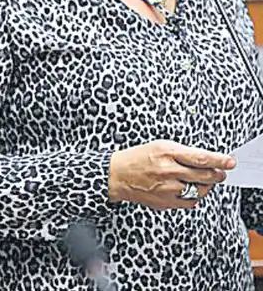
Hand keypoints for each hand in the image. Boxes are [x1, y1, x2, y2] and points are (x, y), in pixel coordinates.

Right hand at [108, 140, 233, 208]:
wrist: (117, 175)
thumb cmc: (137, 159)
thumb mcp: (159, 146)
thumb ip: (183, 153)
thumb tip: (206, 160)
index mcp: (167, 153)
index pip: (201, 158)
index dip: (219, 161)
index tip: (230, 162)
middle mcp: (168, 171)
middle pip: (205, 176)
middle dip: (217, 175)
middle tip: (220, 173)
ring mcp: (167, 188)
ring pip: (200, 190)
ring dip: (204, 185)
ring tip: (198, 180)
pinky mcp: (166, 202)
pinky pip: (190, 202)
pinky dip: (193, 196)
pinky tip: (186, 189)